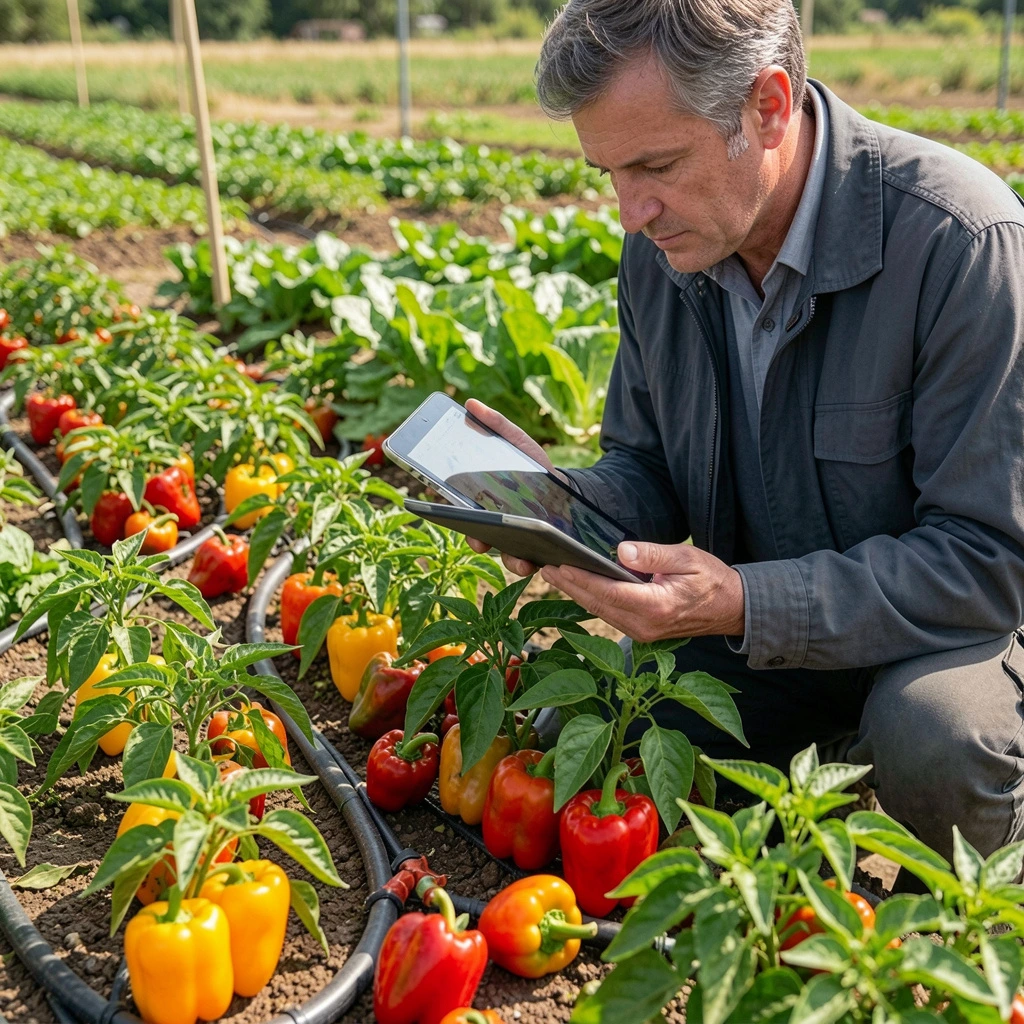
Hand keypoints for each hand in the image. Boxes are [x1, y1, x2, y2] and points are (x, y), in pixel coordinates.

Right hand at [463, 399, 570, 577]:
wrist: (569, 489)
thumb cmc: (536, 468)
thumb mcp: (518, 443)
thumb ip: (497, 425)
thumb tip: (471, 403)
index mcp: (483, 501)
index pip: (459, 510)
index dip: (451, 513)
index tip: (450, 513)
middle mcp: (493, 524)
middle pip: (477, 536)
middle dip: (476, 540)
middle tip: (478, 539)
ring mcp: (512, 540)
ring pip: (503, 554)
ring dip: (508, 558)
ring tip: (518, 555)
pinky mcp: (533, 552)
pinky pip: (526, 563)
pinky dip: (528, 565)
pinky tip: (536, 561)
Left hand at [540, 541, 745, 641]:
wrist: (732, 609)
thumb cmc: (712, 581)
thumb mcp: (688, 559)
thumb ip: (654, 554)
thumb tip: (622, 550)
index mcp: (656, 607)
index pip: (609, 592)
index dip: (581, 579)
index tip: (560, 566)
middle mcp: (644, 626)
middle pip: (597, 604)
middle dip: (569, 586)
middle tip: (545, 566)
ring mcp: (642, 633)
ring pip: (599, 611)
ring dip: (576, 593)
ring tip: (554, 573)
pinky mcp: (640, 632)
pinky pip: (609, 615)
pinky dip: (591, 599)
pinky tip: (578, 585)